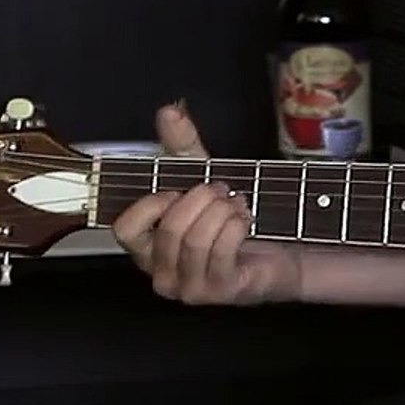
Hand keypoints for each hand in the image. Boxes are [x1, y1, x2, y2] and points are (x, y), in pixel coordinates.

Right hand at [113, 103, 303, 305]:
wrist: (279, 247)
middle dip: (201, 199)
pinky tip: (244, 220)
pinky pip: (221, 250)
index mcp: (148, 247)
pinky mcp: (218, 292)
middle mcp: (162, 272)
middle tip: (220, 190)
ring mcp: (188, 287)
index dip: (150, 204)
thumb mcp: (203, 176)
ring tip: (235, 204)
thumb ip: (181, 145)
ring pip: (195, 239)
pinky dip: (237, 225)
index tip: (177, 188)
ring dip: (222, 211)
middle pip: (168, 229)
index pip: (125, 229)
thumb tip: (169, 112)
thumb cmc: (232, 218)